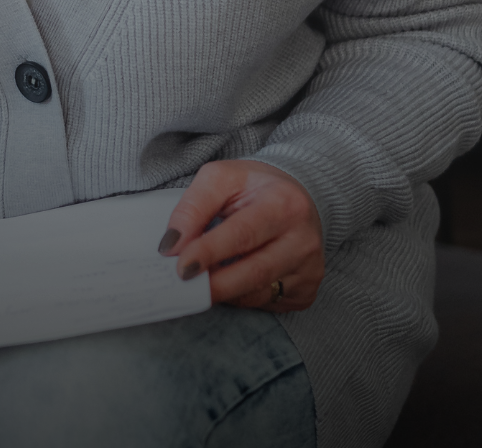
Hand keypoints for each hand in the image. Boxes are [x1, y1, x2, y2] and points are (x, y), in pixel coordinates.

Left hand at [163, 159, 325, 311]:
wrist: (299, 197)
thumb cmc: (254, 187)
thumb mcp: (220, 179)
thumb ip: (192, 208)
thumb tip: (171, 246)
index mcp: (285, 204)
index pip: (243, 234)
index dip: (210, 252)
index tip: (181, 267)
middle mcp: (304, 240)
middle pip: (254, 272)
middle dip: (214, 284)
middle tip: (182, 286)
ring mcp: (310, 269)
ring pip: (258, 294)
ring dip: (224, 292)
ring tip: (201, 280)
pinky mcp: (307, 291)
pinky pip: (266, 303)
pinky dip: (241, 297)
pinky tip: (230, 280)